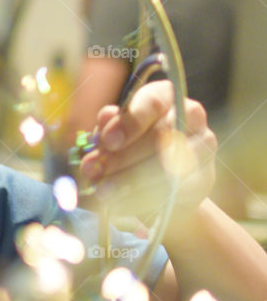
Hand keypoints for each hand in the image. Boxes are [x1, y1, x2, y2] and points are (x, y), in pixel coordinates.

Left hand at [79, 81, 215, 226]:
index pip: (152, 101)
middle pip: (159, 135)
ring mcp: (203, 146)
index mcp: (164, 96)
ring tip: (103, 192)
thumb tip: (106, 118)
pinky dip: (144, 199)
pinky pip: (175, 190)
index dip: (129, 122)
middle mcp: (190, 115)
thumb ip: (109, 128)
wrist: (160, 188)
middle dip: (123, 157)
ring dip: (131, 181)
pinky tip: (122, 204)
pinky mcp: (205, 178)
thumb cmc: (131, 151)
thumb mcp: (114, 136)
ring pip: (168, 165)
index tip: (107, 142)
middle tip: (95, 173)